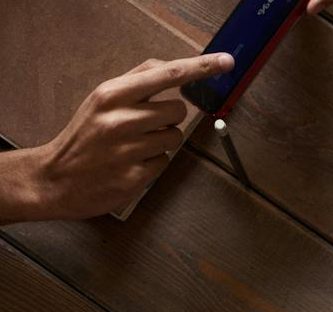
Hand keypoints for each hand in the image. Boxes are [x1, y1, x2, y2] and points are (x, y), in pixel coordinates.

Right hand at [15, 57, 227, 221]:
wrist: (57, 177)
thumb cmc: (85, 136)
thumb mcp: (101, 101)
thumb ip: (136, 84)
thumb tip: (173, 70)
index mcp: (112, 93)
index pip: (166, 74)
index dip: (200, 68)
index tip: (224, 62)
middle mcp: (121, 118)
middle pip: (178, 110)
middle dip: (168, 119)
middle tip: (144, 126)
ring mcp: (129, 148)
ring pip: (175, 137)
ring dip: (161, 142)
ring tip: (134, 146)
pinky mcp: (136, 175)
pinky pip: (165, 162)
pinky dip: (154, 163)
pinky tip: (131, 163)